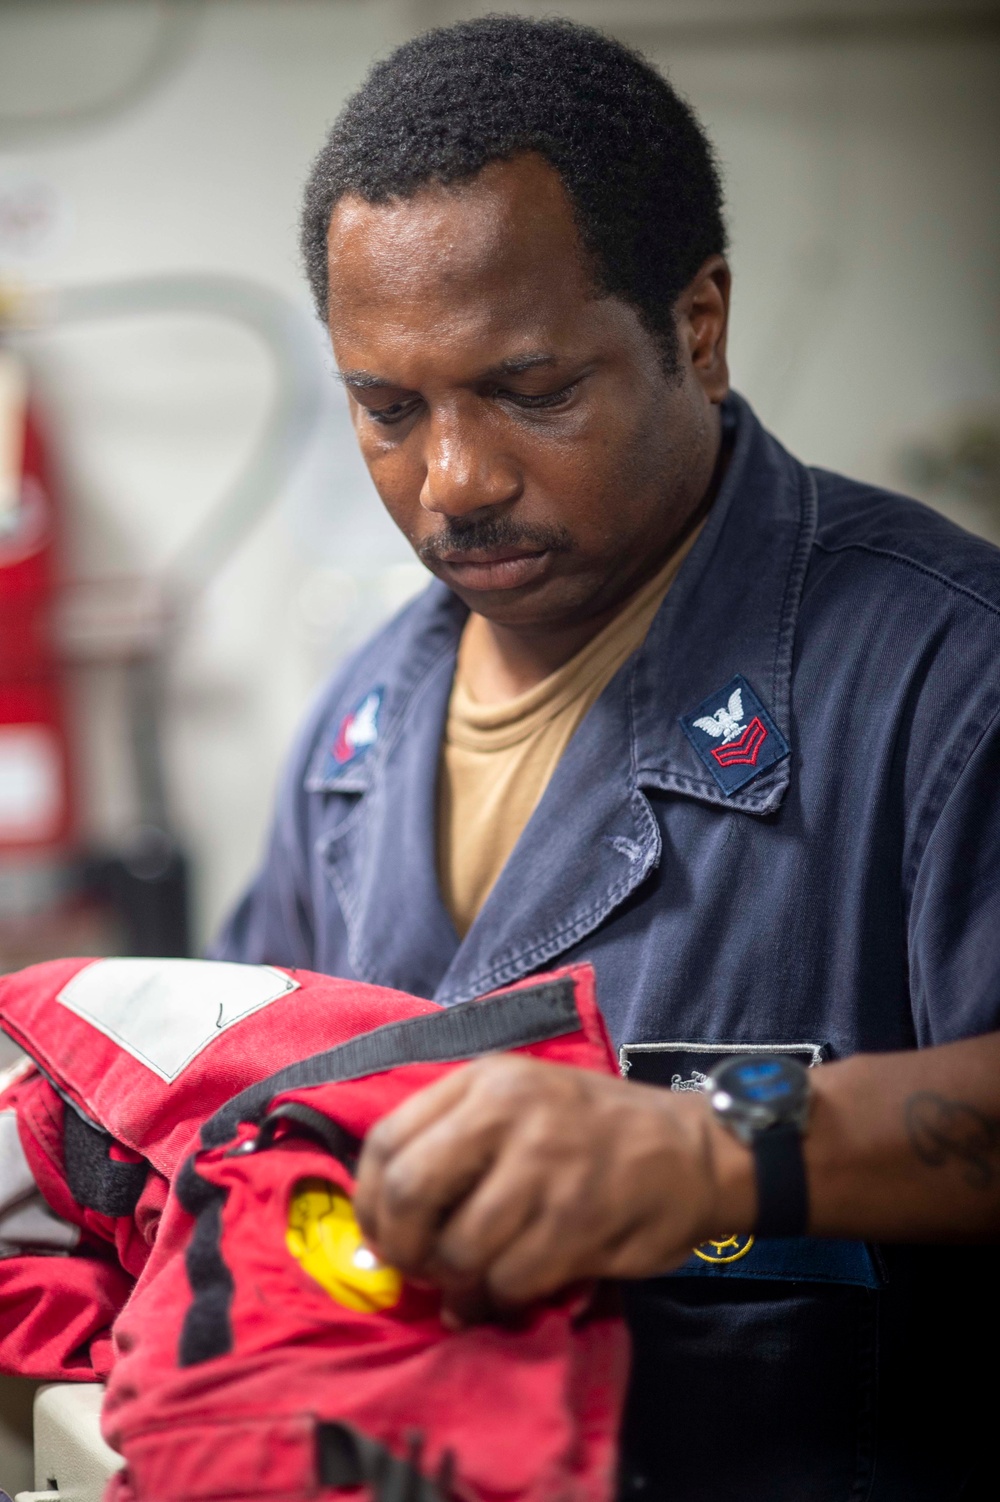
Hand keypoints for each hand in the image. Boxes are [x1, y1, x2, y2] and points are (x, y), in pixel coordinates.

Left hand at [353, 1054, 755, 1318]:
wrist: (694, 1150)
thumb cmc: (591, 1132)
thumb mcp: (518, 1104)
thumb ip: (455, 1144)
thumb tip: (384, 1228)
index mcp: (484, 1081)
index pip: (386, 1139)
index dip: (369, 1201)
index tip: (380, 1236)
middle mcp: (508, 1112)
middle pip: (408, 1192)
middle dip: (401, 1249)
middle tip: (418, 1271)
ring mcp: (546, 1163)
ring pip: (458, 1247)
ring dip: (456, 1284)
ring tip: (470, 1288)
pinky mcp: (579, 1216)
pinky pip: (510, 1278)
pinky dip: (501, 1299)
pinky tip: (510, 1293)